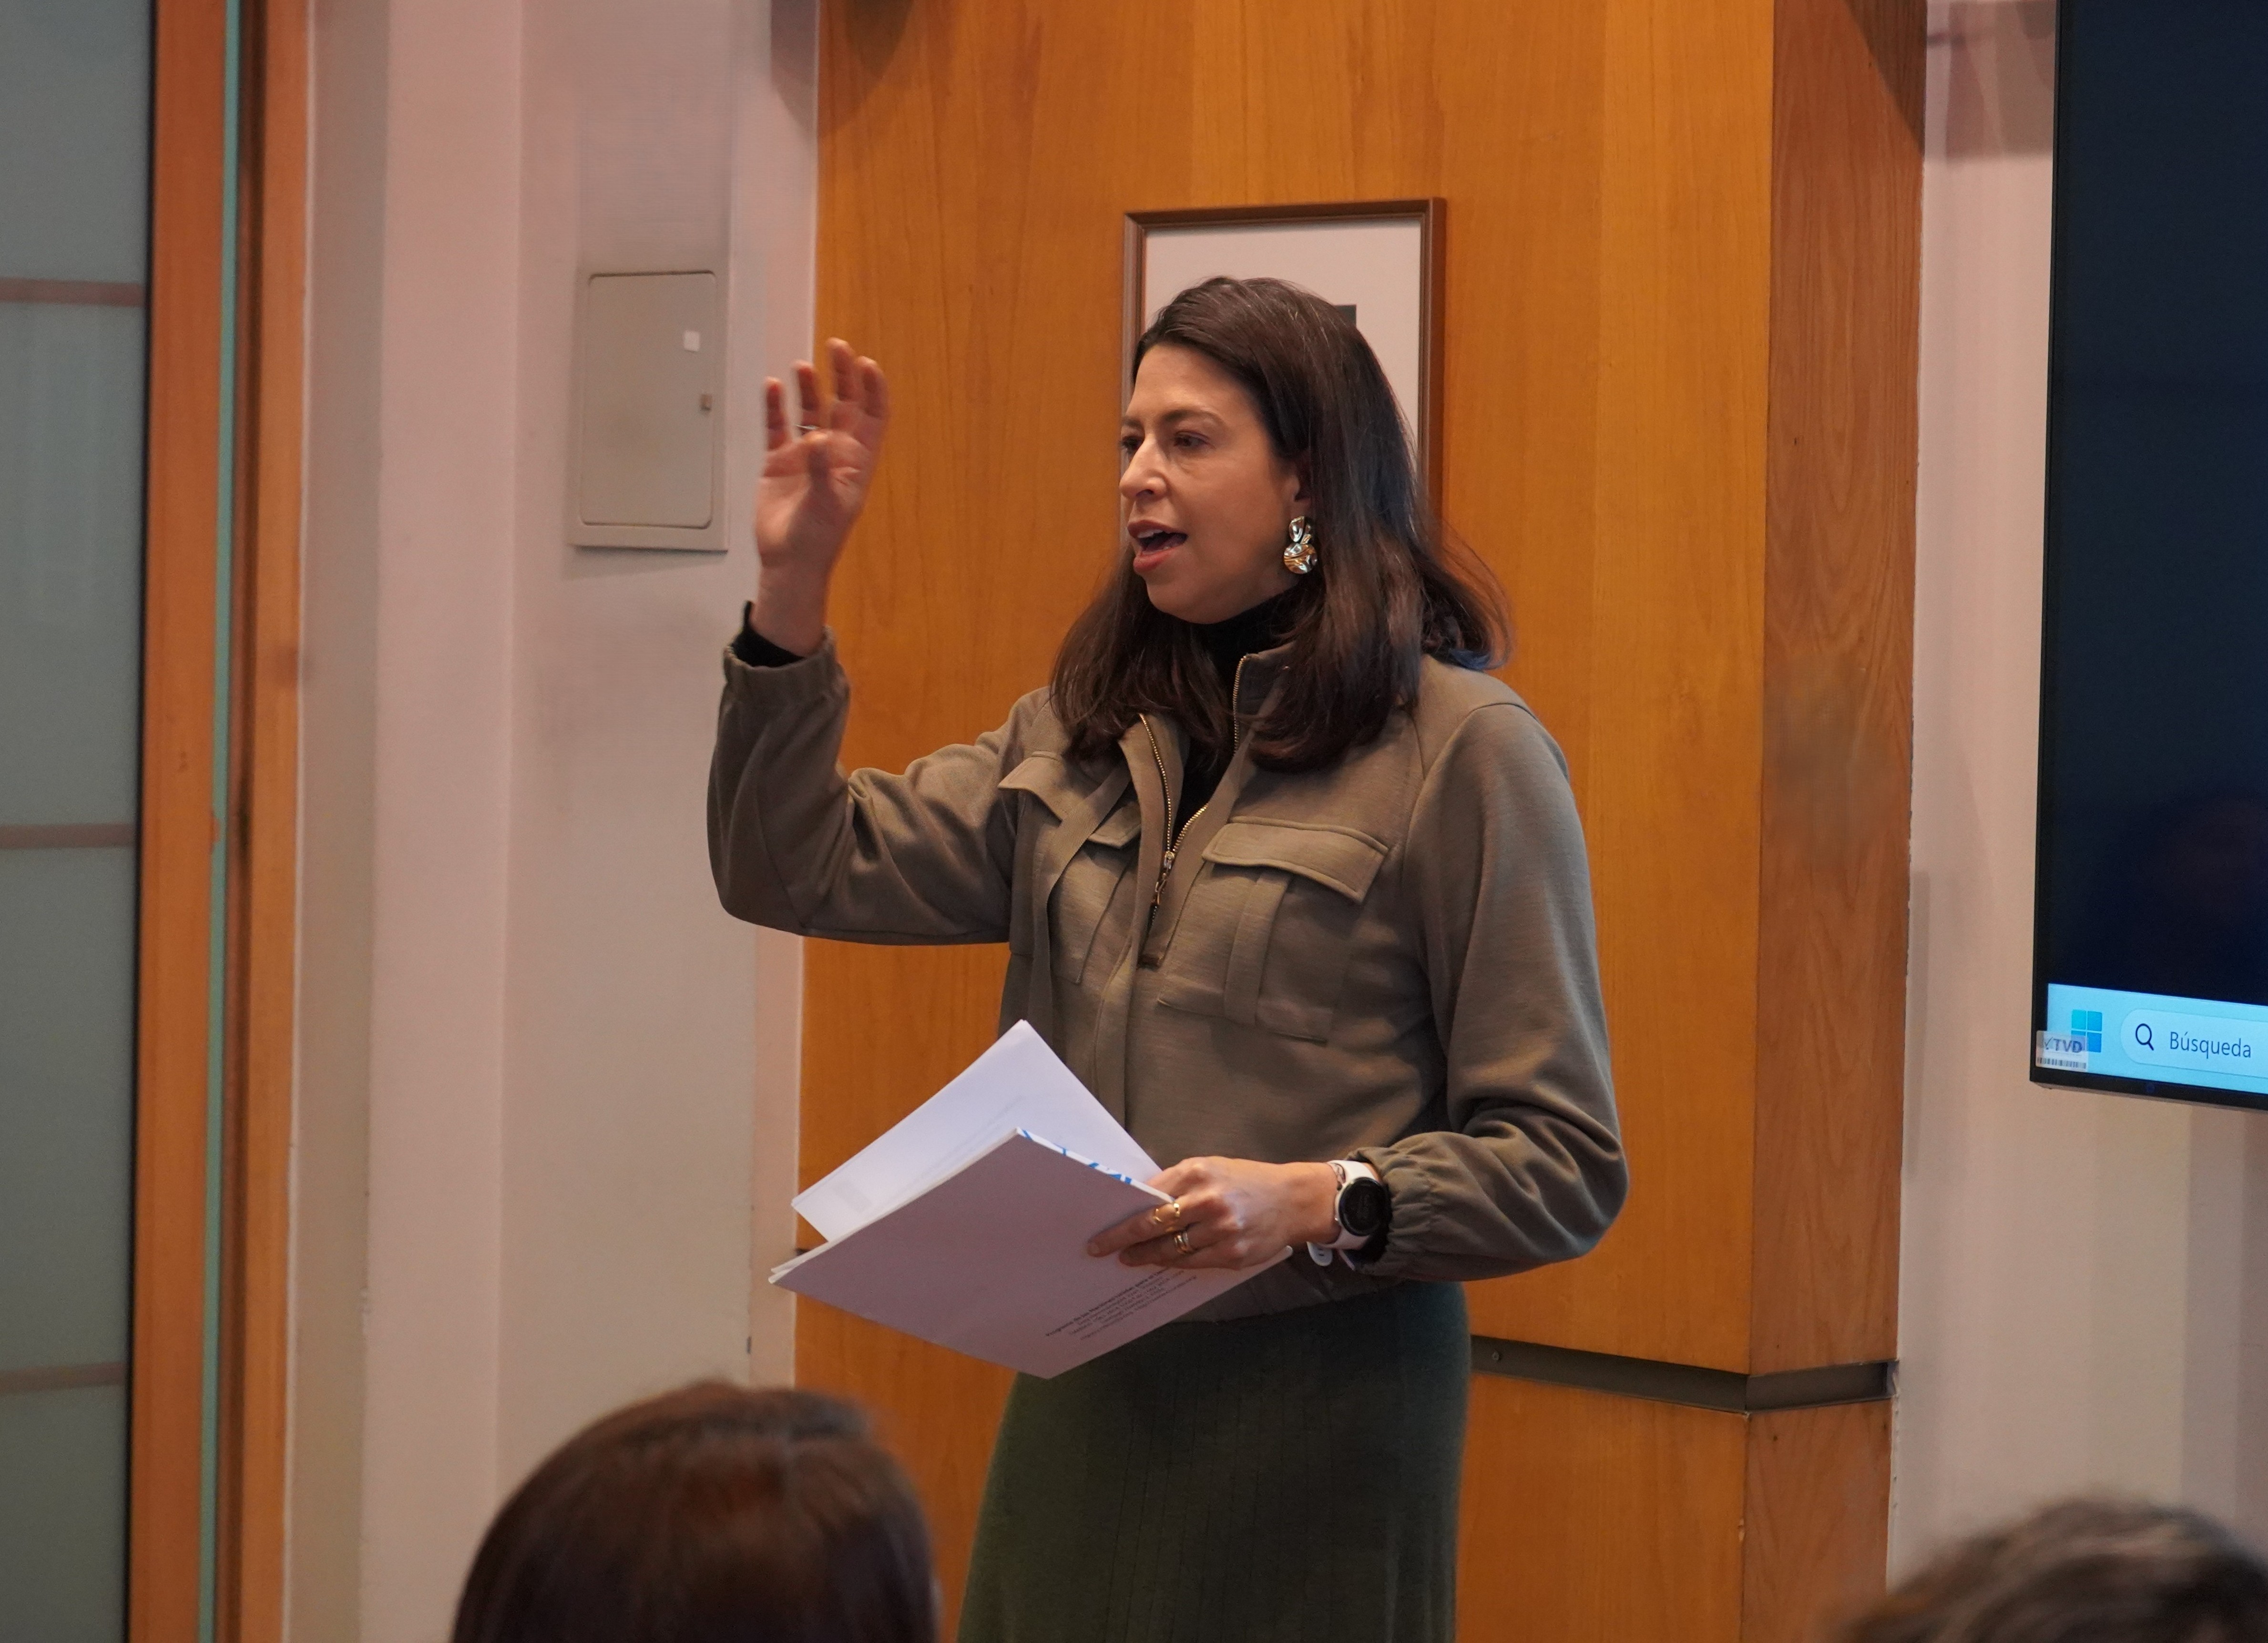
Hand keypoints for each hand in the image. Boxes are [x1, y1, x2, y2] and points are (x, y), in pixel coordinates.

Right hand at [750, 339, 889, 653]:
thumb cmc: (817, 539)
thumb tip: (818, 440)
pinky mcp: (779, 461)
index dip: (873, 389)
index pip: (873, 416)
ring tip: (801, 366)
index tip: (866, 364)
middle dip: (843, 375)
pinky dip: (775, 407)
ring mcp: (806, 455)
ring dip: (808, 387)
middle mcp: (835, 452)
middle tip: (837, 347)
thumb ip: (823, 470)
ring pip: (810, 411)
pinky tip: (772, 388)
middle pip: (843, 404)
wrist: (787, 561)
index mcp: (857, 461)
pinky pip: (777, 426)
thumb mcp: (826, 504)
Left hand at [1086, 1158, 1339, 1270]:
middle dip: (1124, 1242)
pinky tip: (1162, 1261)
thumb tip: (1140, 1204)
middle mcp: (1208, 1201)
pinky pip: (1192, 1263)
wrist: (1292, 1199)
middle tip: (1102, 1251)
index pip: (1149, 1200)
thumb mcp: (1210, 1168)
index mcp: (1198, 1172)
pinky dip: (1174, 1263)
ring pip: (1171, 1250)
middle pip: (1154, 1227)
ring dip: (1147, 1256)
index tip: (1101, 1233)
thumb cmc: (1245, 1180)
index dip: (1123, 1220)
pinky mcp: (1232, 1254)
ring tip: (1131, 1258)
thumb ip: (1177, 1184)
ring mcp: (1221, 1230)